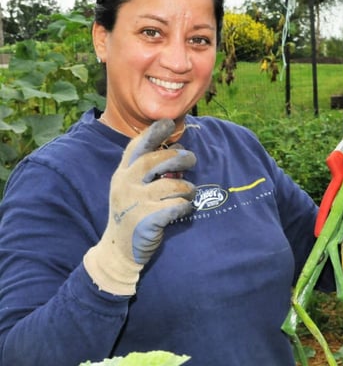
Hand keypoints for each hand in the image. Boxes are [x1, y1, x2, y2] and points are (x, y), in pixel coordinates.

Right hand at [84, 119, 196, 294]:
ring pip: (170, 185)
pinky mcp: (145, 220)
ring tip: (190, 191)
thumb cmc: (132, 214)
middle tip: (192, 158)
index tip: (169, 123)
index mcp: (122, 174)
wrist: (119, 251)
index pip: (137, 148)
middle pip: (155, 161)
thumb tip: (177, 152)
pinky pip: (174, 206)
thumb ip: (147, 172)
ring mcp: (134, 202)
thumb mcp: (131, 189)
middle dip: (178, 157)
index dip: (154, 134)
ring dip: (186, 186)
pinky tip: (186, 208)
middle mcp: (125, 185)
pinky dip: (184, 206)